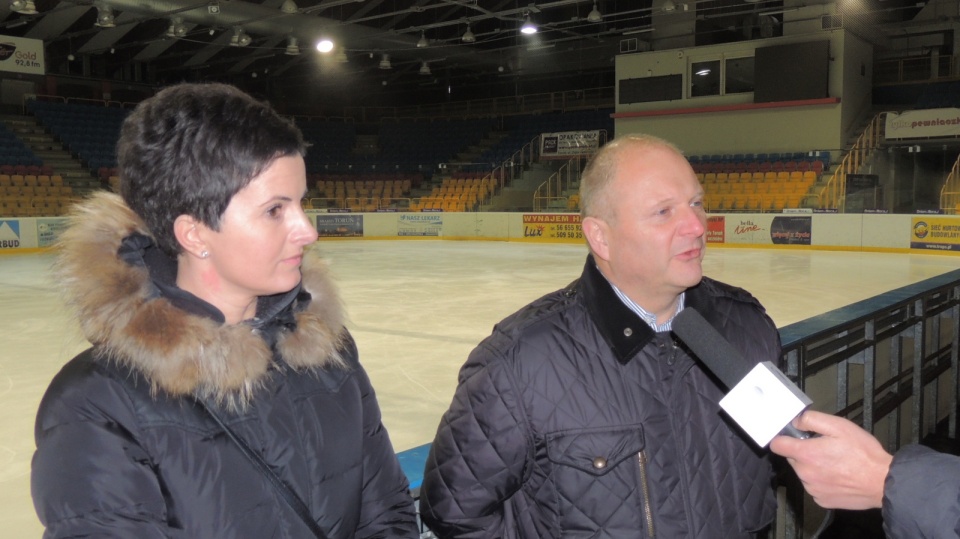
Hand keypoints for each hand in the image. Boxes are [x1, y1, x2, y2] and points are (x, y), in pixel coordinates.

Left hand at [769, 410, 892, 509]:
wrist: (883, 482)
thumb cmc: (863, 453)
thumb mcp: (838, 426)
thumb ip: (811, 420)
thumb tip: (796, 422)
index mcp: (806, 454)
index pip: (777, 445)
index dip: (783, 438)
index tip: (792, 436)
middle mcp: (805, 474)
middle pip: (793, 458)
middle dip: (804, 452)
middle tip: (825, 448)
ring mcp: (812, 489)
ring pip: (804, 473)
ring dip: (813, 467)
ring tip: (835, 463)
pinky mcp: (822, 500)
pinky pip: (814, 487)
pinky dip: (822, 481)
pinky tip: (838, 476)